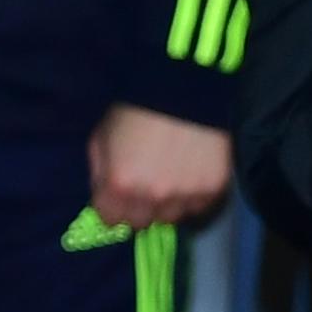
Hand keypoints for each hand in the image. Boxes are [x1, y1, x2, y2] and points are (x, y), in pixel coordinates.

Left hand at [86, 104, 231, 232]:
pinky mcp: (213, 190)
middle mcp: (152, 197)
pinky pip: (198, 206)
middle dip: (139, 208)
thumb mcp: (101, 137)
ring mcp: (185, 196)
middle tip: (144, 185)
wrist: (183, 88)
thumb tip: (102, 197)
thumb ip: (99, 173)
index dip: (112, 207)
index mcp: (119, 185)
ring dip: (167, 203)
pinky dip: (192, 195)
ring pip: (171, 217)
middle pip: (141, 223)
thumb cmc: (134, 109)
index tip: (118, 197)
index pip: (111, 220)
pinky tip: (190, 172)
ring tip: (170, 177)